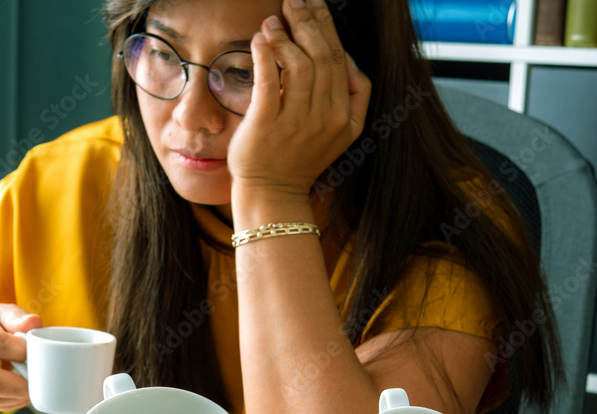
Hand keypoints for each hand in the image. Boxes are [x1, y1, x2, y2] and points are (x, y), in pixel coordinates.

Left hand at [227, 0, 370, 203]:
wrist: (272, 195)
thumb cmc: (299, 159)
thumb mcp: (341, 133)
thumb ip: (354, 97)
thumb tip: (348, 57)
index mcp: (345, 116)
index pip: (339, 58)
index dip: (326, 27)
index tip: (314, 5)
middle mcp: (325, 118)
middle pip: (321, 56)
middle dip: (307, 22)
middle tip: (293, 1)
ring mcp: (296, 124)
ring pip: (298, 65)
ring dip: (285, 37)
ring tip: (271, 21)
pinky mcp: (266, 127)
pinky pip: (269, 83)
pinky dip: (265, 56)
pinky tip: (260, 40)